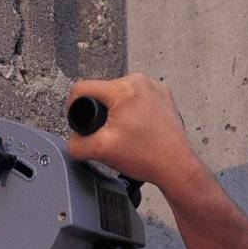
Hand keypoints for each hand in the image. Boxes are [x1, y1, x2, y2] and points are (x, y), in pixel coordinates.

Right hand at [66, 72, 199, 192]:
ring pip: (121, 95)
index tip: (79, 121)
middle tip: (109, 133)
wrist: (175, 166)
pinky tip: (139, 129)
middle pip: (103, 92)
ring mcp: (154, 87)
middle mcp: (140, 82)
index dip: (73, 106)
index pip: (82, 88)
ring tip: (126, 132)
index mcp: (123, 89)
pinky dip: (135, 111)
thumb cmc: (147, 157)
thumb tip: (72, 141)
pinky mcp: (164, 96)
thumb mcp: (101, 151)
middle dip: (101, 112)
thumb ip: (77, 145)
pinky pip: (138, 99)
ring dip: (118, 112)